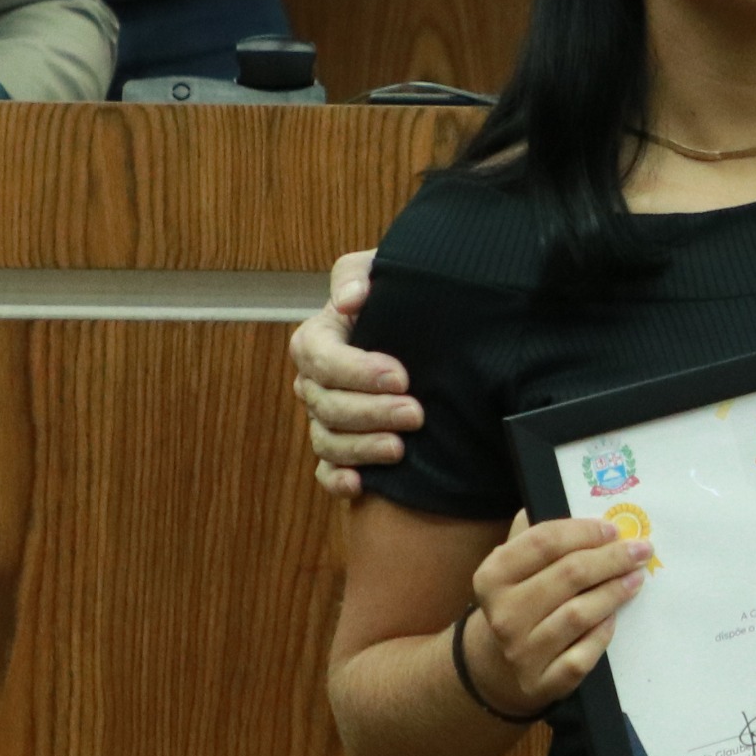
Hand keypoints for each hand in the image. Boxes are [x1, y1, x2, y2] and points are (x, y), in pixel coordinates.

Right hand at [293, 248, 412, 499]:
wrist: (438, 331)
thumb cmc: (407, 296)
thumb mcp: (386, 270)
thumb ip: (359, 274)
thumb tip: (349, 300)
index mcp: (321, 338)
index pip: (319, 356)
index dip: (355, 370)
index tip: (400, 376)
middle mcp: (317, 380)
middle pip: (325, 403)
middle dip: (370, 412)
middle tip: (415, 414)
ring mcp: (327, 417)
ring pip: (326, 439)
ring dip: (361, 448)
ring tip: (401, 449)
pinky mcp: (343, 447)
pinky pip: (327, 470)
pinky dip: (339, 480)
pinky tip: (363, 485)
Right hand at [465, 514, 645, 709]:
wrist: (497, 666)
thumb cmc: (519, 601)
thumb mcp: (514, 566)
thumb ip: (535, 535)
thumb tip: (571, 498)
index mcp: (492, 576)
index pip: (543, 542)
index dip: (584, 532)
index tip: (613, 529)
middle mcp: (502, 614)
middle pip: (568, 575)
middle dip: (611, 558)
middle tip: (640, 550)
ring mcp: (521, 652)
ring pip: (579, 614)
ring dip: (614, 592)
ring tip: (637, 578)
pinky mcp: (542, 682)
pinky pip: (582, 655)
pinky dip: (602, 634)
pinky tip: (614, 619)